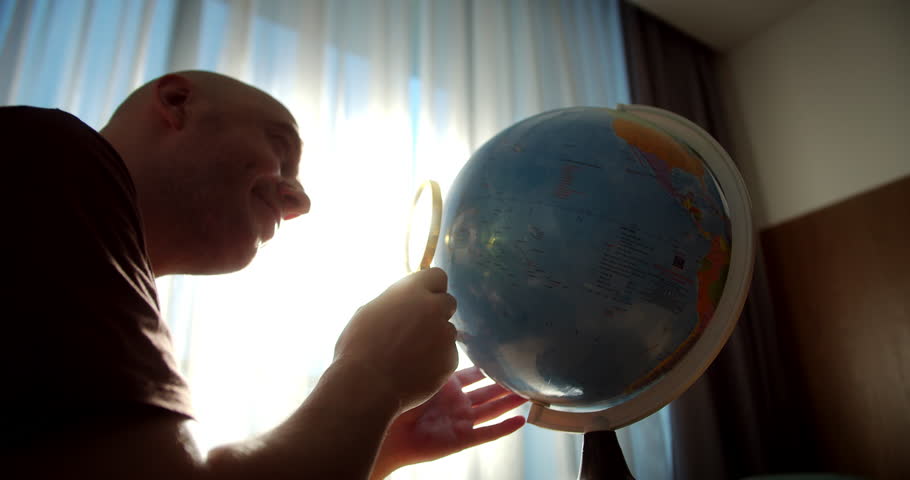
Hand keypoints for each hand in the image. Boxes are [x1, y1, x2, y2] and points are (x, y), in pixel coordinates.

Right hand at [334, 268, 458, 412]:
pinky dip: (436, 362)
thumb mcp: (369, 312)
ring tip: (409, 356)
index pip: (437, 276)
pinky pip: (447, 355)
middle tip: (417, 329)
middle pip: (448, 302)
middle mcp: (433, 308)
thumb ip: (396, 303)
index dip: (430, 288)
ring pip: (448, 331)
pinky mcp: (451, 359)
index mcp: (411, 291)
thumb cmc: (358, 348)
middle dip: (437, 312)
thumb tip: (405, 303)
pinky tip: (414, 371)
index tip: (422, 299)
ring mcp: (444, 334)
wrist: (366, 387)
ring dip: (436, 339)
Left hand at [370, 366, 527, 478]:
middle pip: (488, 392)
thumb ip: (434, 351)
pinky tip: (522, 420)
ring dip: (511, 403)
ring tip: (531, 393)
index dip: (487, 365)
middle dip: (506, 383)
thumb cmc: (395, 394)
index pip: (472, 374)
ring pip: (493, 410)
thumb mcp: (419, 367)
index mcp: (446, 386)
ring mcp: (459, 422)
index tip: (502, 351)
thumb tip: (440, 324)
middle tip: (524, 371)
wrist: (383, 428)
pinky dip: (505, 428)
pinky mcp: (461, 439)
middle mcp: (456, 403)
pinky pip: (488, 434)